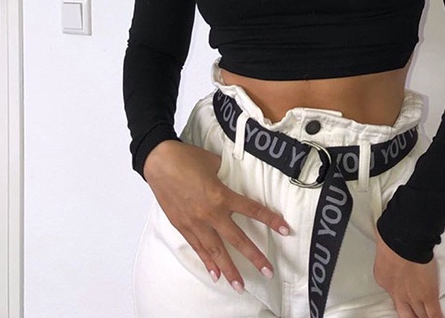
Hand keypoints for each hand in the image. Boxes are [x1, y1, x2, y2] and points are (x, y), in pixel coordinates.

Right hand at [143, 140, 290, 292]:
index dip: (270, 220)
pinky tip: (215, 274)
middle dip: (254, 257)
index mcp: (221, 195)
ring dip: (229, 270)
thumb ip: (226, 174)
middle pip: (237, 239)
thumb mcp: (213, 162)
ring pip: (216, 251)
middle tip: (268, 271)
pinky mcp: (183, 226)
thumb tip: (233, 177)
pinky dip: (207, 262)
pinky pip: (198, 248)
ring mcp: (196, 223)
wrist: (159, 162)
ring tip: (240, 285)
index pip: (252, 210)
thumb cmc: (186, 158)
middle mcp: (210, 214)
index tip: (285, 230)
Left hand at [373, 227, 442, 317]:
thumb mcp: (383, 246)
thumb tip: (390, 247)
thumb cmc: (392, 236)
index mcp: (384, 278)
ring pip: (419, 316)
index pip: (392, 294)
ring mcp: (413, 296)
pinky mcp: (428, 296)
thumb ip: (388, 253)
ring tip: (427, 316)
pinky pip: (434, 314)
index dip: (400, 298)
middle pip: (404, 313)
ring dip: (423, 317)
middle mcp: (397, 292)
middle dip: (410, 316)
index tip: (404, 299)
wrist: (403, 240)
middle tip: (415, 315)